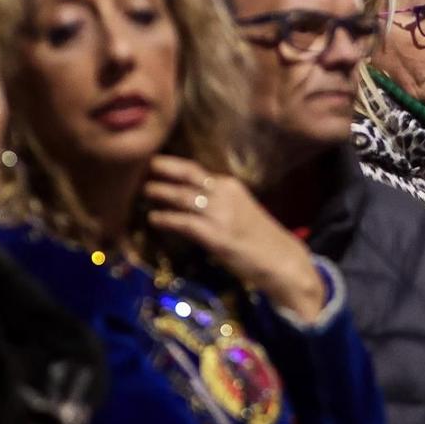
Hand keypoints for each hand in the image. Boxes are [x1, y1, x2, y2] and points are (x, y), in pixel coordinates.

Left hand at [144, 154, 326, 322]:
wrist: (283, 260)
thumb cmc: (261, 238)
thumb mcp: (239, 211)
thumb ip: (217, 203)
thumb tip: (189, 202)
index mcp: (231, 186)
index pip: (195, 170)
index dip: (172, 165)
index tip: (153, 163)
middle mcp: (225, 194)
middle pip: (187, 175)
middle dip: (162, 170)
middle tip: (141, 169)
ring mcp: (220, 214)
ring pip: (182, 196)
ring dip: (160, 193)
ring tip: (144, 192)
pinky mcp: (216, 236)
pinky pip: (183, 222)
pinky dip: (165, 218)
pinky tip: (154, 219)